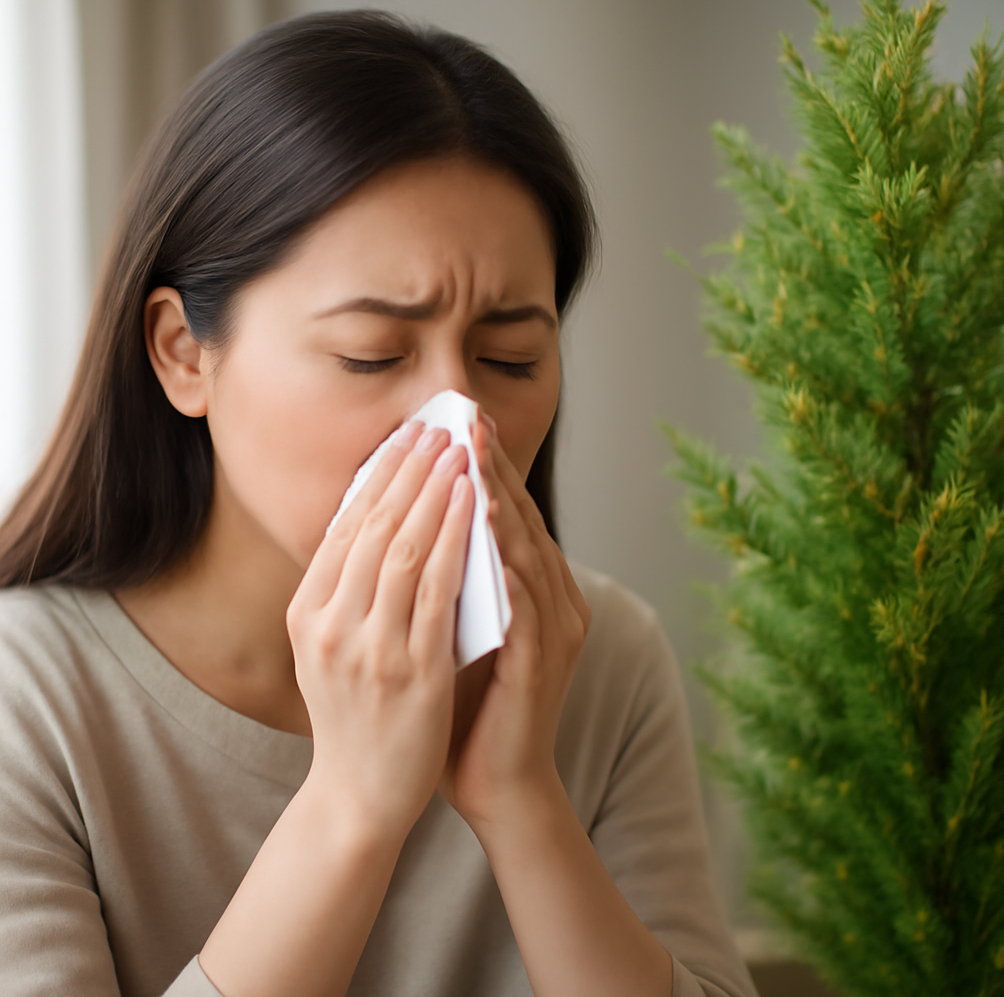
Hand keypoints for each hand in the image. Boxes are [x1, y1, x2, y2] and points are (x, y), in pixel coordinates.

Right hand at [286, 422, 474, 842]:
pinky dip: (457, 540)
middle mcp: (329, 624)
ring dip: (435, 492)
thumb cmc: (354, 715)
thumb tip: (376, 521)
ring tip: (460, 452)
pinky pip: (438, 590)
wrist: (359, 795)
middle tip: (438, 428)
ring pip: (405, 548)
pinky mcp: (411, 671)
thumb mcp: (329, 647)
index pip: (344, 525)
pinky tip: (475, 506)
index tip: (406, 437)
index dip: (378, 475)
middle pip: (373, 526)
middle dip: (409, 470)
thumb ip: (345, 591)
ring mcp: (369, 647)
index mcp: (306, 613)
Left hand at [440, 415, 590, 832]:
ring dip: (500, 502)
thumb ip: (442, 581)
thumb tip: (401, 529)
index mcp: (533, 590)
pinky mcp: (545, 661)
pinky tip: (484, 531)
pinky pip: (526, 601)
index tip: (451, 425)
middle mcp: (554, 600)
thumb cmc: (466, 705)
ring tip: (472, 457)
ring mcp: (555, 629)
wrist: (495, 782)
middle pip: (520, 519)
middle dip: (491, 468)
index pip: (504, 515)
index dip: (480, 469)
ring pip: (527, 550)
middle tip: (466, 418)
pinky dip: (506, 562)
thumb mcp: (449, 629)